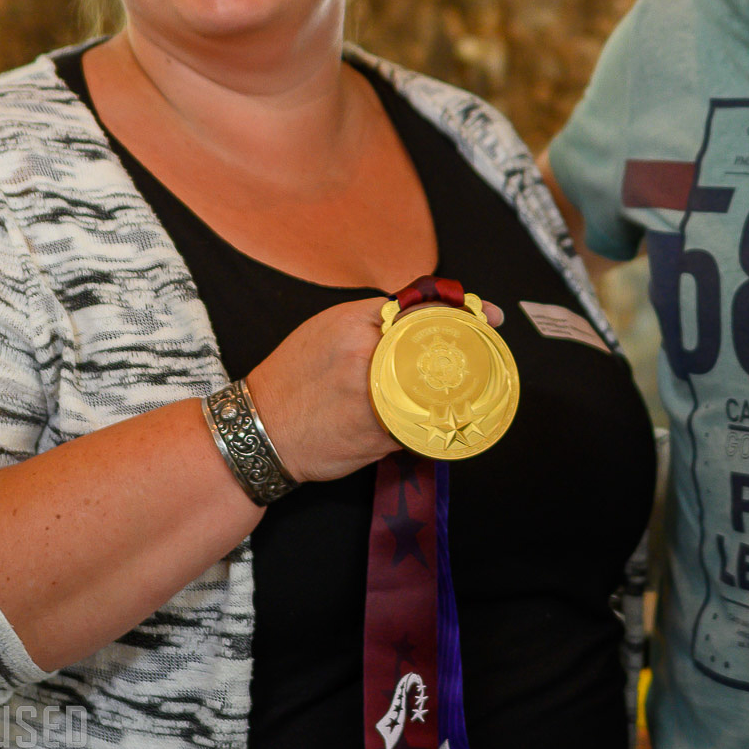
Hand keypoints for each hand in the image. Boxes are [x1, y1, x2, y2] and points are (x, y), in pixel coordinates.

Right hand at [243, 296, 507, 483]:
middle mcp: (366, 358)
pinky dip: (429, 423)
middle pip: (434, 351)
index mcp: (354, 325)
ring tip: (465, 391)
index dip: (462, 313)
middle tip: (486, 356)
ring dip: (451, 393)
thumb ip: (374, 318)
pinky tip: (436, 422)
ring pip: (431, 392)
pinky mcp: (377, 436)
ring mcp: (373, 399)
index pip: (421, 312)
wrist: (257, 432)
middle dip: (465, 355)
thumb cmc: (293, 377)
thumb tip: (424, 313)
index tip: (491, 317)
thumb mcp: (327, 328)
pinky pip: (418, 426)